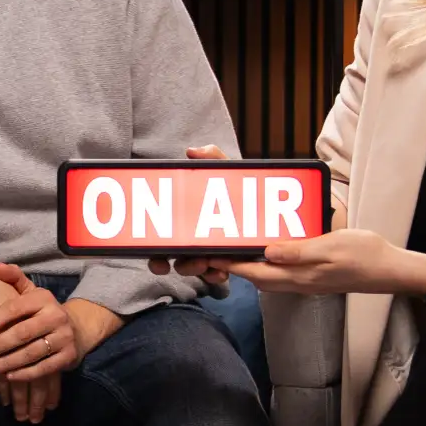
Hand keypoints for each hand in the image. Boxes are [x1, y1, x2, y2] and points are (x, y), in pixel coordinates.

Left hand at [0, 264, 81, 422]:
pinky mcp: (68, 356)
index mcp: (43, 298)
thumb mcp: (31, 292)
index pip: (15, 308)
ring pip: (31, 353)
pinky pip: (44, 368)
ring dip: (8, 362)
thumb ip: (14, 278)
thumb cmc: (43, 312)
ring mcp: (64, 337)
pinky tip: (9, 376)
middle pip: (22, 333)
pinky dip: (25, 374)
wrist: (78, 329)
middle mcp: (56, 316)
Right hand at [147, 144, 236, 289]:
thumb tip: (191, 151)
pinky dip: (215, 275)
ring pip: (191, 268)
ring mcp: (207, 252)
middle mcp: (192, 239)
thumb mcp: (227, 173)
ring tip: (207, 263)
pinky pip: (214, 275)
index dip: (155, 253)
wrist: (270, 208)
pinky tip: (222, 271)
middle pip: (173, 259)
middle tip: (190, 259)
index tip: (158, 257)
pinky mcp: (226, 261)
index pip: (162, 238)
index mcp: (186, 220)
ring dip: (194, 268)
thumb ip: (212, 159)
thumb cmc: (240, 188)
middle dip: (177, 264)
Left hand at [215, 228, 425, 296]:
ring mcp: (305, 281)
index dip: (231, 266)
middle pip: (256, 277)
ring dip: (250, 264)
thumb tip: (268, 253)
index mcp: (299, 276)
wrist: (390, 270)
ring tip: (235, 248)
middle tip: (215, 251)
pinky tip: (267, 248)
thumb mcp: (331, 247)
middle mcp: (298, 282)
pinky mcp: (312, 276)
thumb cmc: (364, 255)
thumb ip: (299, 251)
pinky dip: (268, 262)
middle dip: (234, 267)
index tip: (209, 257)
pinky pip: (282, 272)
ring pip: (268, 276)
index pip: (255, 273)